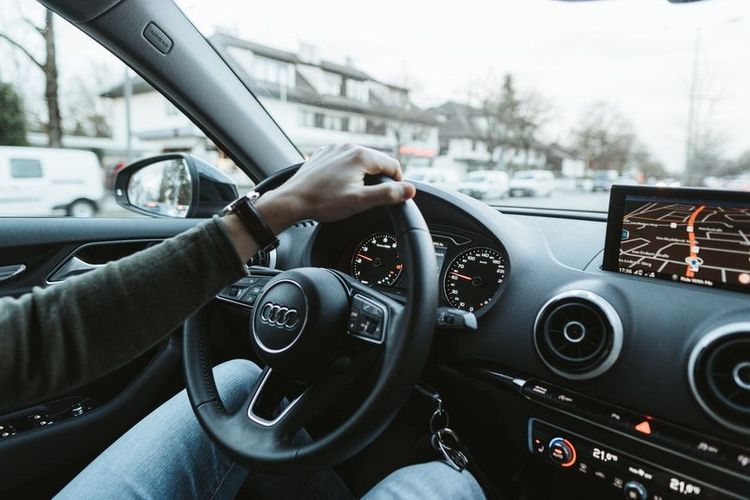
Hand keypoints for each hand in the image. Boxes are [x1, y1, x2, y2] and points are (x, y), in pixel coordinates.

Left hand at [257, 144, 415, 231]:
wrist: (292, 200)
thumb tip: (410, 190)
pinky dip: (348, 172)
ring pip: (360, 161)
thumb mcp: (360, 201)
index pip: (393, 165)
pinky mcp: (324, 155)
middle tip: (372, 198)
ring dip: (364, 175)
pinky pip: (344, 161)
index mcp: (361, 155)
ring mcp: (334, 149)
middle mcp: (348, 147)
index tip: (393, 197)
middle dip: (380, 179)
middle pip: (377, 161)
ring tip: (355, 194)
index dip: (398, 183)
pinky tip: (340, 187)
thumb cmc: (324, 202)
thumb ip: (388, 195)